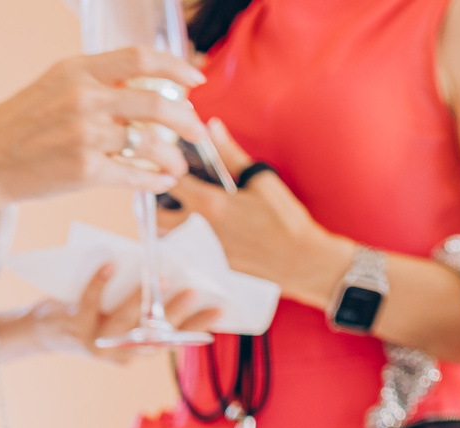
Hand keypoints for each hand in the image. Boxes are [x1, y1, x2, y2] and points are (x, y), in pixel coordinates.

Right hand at [0, 48, 211, 208]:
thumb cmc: (16, 128)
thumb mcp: (53, 88)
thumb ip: (95, 83)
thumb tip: (141, 87)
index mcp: (78, 70)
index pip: (140, 59)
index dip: (175, 68)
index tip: (195, 80)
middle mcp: (84, 98)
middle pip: (156, 103)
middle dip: (186, 120)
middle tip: (198, 131)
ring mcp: (84, 136)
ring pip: (149, 144)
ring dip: (173, 157)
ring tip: (179, 167)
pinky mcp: (83, 171)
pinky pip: (134, 175)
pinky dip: (154, 180)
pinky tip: (161, 182)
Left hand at [33, 263, 223, 360]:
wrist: (42, 333)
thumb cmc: (90, 317)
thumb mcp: (119, 317)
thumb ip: (143, 306)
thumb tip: (174, 270)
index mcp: (135, 352)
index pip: (172, 341)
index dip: (196, 327)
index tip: (220, 311)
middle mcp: (118, 353)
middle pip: (151, 334)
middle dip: (175, 313)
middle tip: (195, 292)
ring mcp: (94, 343)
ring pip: (123, 322)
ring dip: (143, 299)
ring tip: (160, 277)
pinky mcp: (72, 327)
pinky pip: (89, 302)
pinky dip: (100, 281)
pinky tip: (111, 263)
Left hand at [163, 119, 346, 304]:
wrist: (303, 261)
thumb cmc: (286, 219)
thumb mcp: (260, 180)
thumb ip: (230, 154)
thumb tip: (212, 127)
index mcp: (210, 206)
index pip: (170, 183)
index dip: (164, 171)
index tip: (168, 165)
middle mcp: (201, 231)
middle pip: (158, 218)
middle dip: (156, 205)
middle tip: (166, 191)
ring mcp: (206, 253)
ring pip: (174, 237)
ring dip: (174, 223)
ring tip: (187, 210)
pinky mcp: (215, 267)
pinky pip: (196, 250)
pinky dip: (197, 237)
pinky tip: (217, 229)